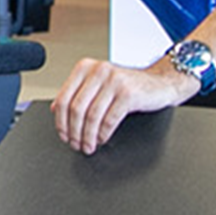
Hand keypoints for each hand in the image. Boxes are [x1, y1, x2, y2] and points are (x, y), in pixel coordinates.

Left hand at [50, 56, 195, 153]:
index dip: (60, 122)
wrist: (160, 83)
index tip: (63, 135)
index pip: (63, 98)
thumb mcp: (99, 85)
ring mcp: (114, 81)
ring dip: (88, 136)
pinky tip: (102, 139)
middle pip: (76, 109)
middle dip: (74, 132)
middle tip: (76, 145)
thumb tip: (55, 110)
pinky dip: (103, 134)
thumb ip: (77, 93)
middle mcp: (98, 71)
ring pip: (91, 116)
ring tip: (88, 146)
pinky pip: (109, 119)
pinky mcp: (128, 93)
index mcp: (85, 68)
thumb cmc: (127, 86)